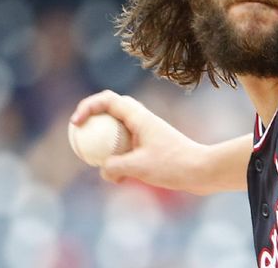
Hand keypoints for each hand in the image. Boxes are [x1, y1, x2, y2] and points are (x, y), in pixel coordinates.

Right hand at [70, 89, 210, 193]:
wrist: (201, 170)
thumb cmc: (173, 165)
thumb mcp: (138, 167)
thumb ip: (114, 166)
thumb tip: (102, 169)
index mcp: (139, 117)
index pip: (108, 99)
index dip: (87, 106)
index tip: (76, 124)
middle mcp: (142, 120)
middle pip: (110, 109)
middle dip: (92, 119)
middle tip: (79, 136)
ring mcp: (146, 132)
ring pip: (117, 130)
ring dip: (104, 143)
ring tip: (99, 163)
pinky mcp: (149, 146)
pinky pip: (125, 147)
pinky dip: (117, 159)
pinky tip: (120, 179)